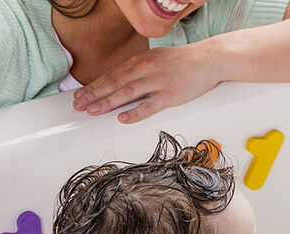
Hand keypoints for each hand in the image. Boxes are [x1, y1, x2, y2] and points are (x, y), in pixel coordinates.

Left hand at [72, 41, 220, 122]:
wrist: (210, 59)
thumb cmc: (182, 62)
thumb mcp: (156, 60)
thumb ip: (137, 71)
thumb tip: (118, 82)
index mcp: (141, 60)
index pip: (112, 74)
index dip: (94, 86)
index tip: (80, 96)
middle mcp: (146, 68)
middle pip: (115, 83)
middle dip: (94, 94)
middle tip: (79, 105)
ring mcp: (158, 81)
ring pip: (128, 93)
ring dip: (108, 102)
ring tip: (93, 111)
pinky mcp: (170, 95)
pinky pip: (149, 105)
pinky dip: (135, 112)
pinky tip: (122, 118)